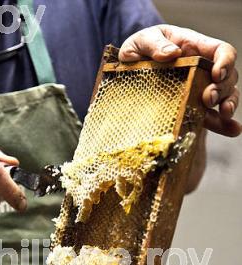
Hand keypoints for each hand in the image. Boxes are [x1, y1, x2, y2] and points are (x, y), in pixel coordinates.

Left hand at [119, 25, 240, 137]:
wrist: (125, 74)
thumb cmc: (137, 51)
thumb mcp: (140, 42)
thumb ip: (154, 44)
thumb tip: (172, 53)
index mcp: (194, 48)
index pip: (221, 50)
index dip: (225, 61)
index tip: (216, 73)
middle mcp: (202, 69)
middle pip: (227, 76)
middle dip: (222, 88)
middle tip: (208, 98)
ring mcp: (200, 90)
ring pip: (225, 96)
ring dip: (228, 104)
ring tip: (223, 113)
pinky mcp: (193, 109)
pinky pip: (212, 118)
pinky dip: (224, 125)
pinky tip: (232, 130)